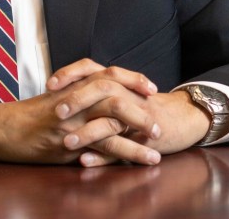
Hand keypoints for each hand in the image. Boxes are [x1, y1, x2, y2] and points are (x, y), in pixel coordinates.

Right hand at [0, 58, 160, 165]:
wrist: (0, 127)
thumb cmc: (26, 116)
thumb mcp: (53, 100)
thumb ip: (76, 98)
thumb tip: (99, 104)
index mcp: (73, 86)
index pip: (108, 74)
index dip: (132, 79)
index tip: (151, 88)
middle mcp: (74, 98)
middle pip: (115, 93)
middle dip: (141, 107)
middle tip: (159, 122)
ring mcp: (71, 118)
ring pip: (112, 119)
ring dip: (138, 133)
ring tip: (157, 148)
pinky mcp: (67, 140)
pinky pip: (101, 144)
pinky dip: (124, 152)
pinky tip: (139, 161)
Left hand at [50, 61, 211, 165]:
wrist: (180, 118)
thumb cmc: (142, 104)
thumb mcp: (118, 90)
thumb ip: (93, 89)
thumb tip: (59, 91)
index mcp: (114, 82)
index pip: (89, 68)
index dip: (69, 74)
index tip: (49, 85)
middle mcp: (124, 94)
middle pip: (100, 89)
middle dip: (77, 100)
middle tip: (56, 111)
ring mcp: (133, 117)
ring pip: (109, 121)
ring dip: (87, 132)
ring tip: (66, 142)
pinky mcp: (141, 140)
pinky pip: (121, 148)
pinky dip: (102, 156)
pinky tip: (85, 161)